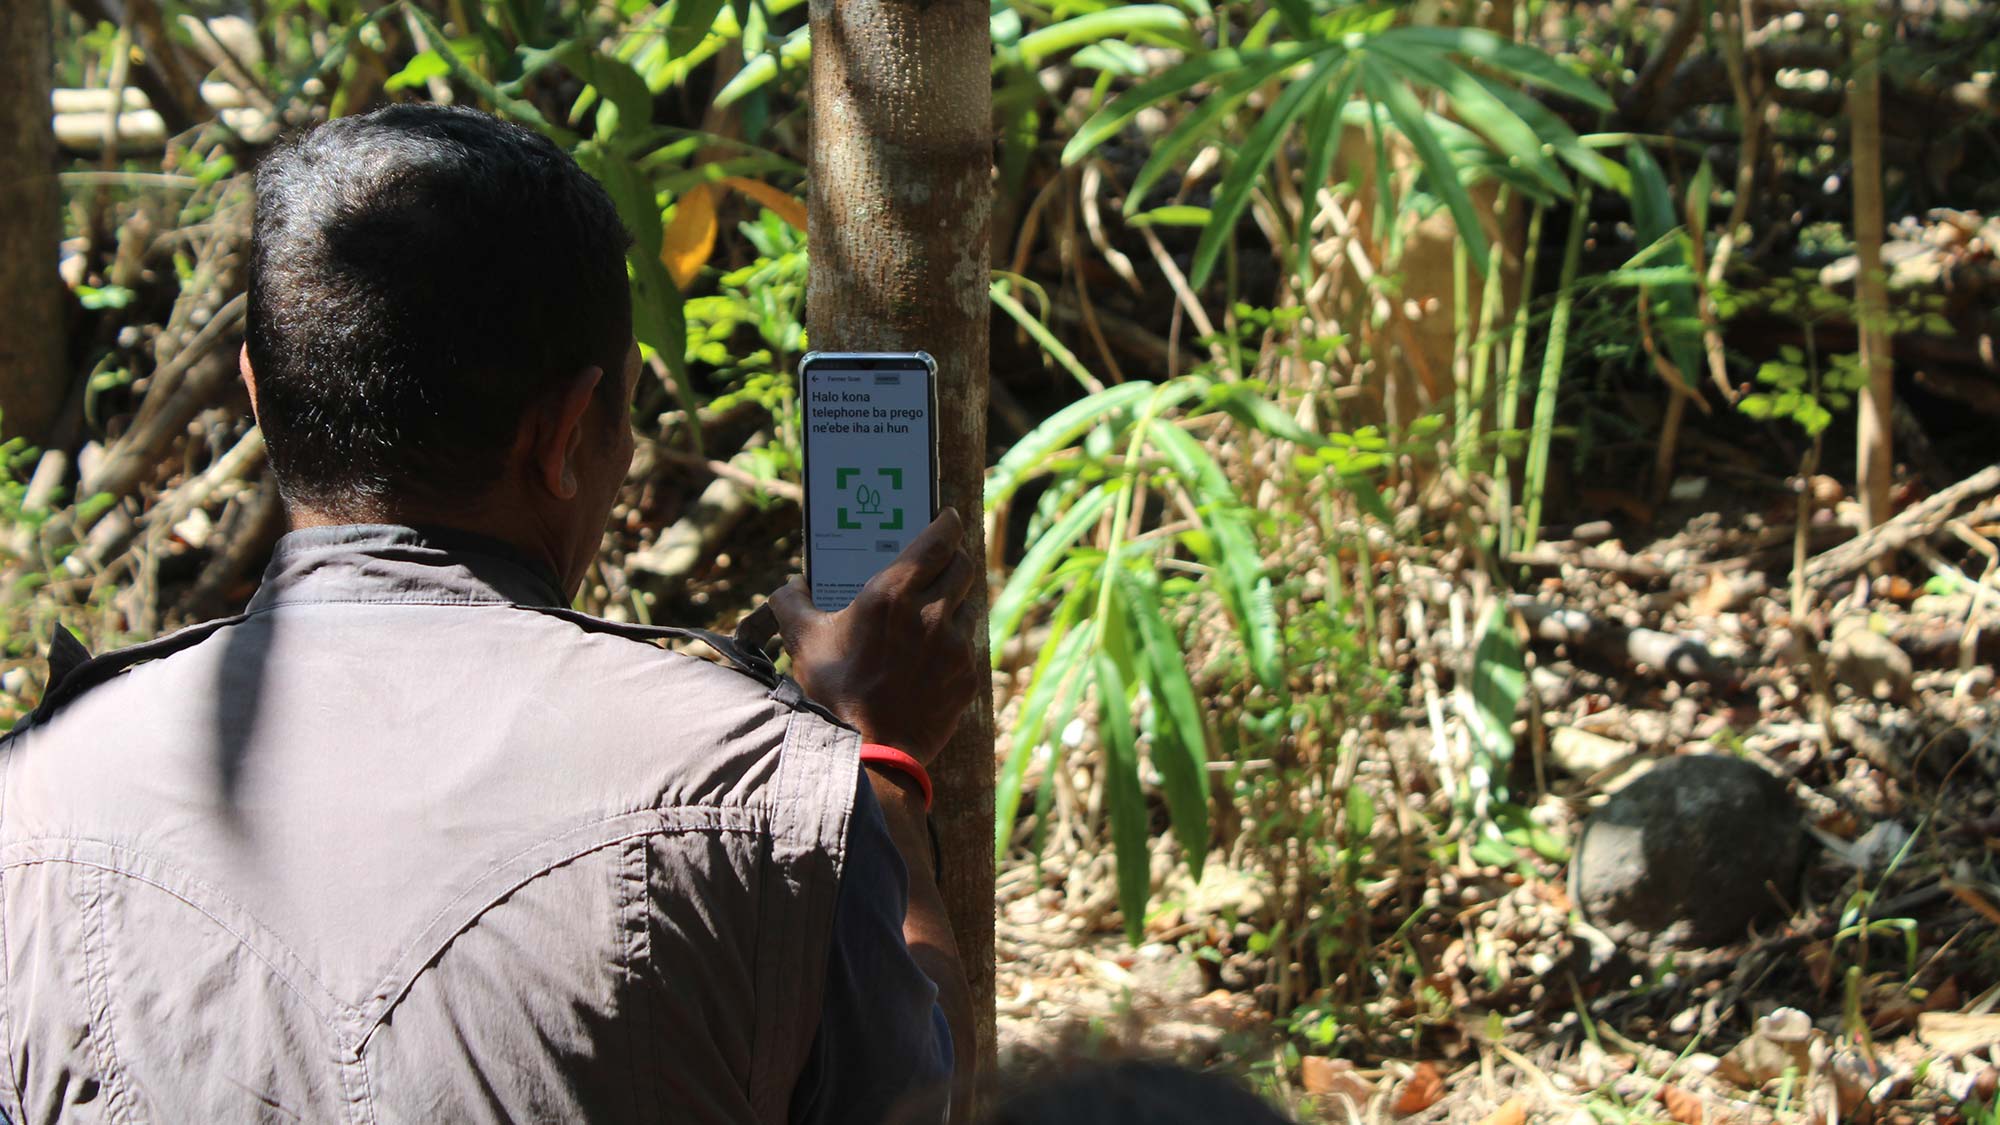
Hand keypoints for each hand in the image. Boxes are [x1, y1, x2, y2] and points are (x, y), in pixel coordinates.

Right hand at [768, 509, 979, 766]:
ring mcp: (956, 646)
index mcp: (892, 594)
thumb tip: (789, 587)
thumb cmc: (833, 694)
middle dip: (954, 557)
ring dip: (953, 603)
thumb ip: (791, 604)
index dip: (947, 523)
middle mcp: (932, 613)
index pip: (938, 540)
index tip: (948, 517)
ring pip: (967, 606)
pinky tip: (933, 655)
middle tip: (942, 559)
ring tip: (933, 610)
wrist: (870, 754)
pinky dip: (953, 643)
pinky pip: (967, 646)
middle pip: (962, 567)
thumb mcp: (802, 643)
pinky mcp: (969, 676)